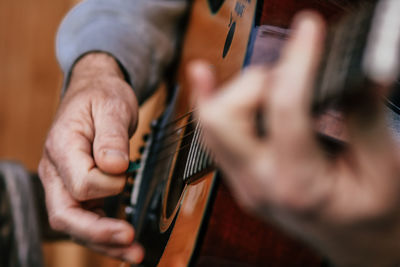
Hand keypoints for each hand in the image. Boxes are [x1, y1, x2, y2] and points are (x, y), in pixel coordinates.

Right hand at [38, 53, 143, 262]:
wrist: (95, 92)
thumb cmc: (102, 96)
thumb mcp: (112, 106)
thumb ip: (111, 137)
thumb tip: (115, 168)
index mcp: (62, 146)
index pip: (80, 183)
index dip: (108, 184)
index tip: (127, 171)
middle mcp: (57, 170)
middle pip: (66, 214)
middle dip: (98, 232)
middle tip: (129, 240)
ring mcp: (65, 182)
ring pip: (75, 223)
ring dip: (103, 242)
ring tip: (134, 254)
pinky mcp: (79, 189)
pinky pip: (86, 217)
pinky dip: (104, 233)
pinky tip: (124, 242)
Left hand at [189, 12, 399, 266]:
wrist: (357, 244)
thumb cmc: (371, 215)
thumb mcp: (384, 168)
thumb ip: (366, 115)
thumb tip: (363, 67)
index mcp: (300, 186)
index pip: (286, 111)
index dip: (298, 61)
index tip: (309, 29)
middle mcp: (259, 184)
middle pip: (225, 118)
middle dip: (256, 82)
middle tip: (292, 75)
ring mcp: (243, 182)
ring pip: (211, 123)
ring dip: (237, 90)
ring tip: (275, 82)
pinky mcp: (240, 175)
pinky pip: (212, 134)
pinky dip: (209, 101)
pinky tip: (204, 77)